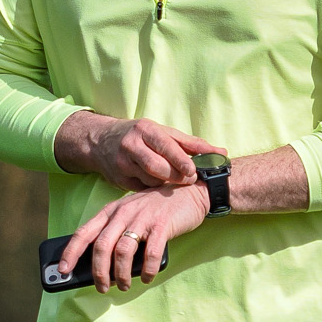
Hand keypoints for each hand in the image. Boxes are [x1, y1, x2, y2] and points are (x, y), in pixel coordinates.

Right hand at [54, 111, 225, 190]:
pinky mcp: (119, 180)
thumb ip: (192, 144)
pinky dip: (154, 190)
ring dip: (166, 184)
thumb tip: (221, 153)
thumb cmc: (141, 135)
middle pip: (157, 167)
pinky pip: (142, 190)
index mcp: (145, 130)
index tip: (193, 171)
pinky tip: (161, 188)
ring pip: (151, 181)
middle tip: (190, 180)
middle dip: (176, 176)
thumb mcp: (163, 132)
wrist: (101, 141)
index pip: (165, 146)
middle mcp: (131, 145)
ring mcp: (123, 164)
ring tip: (176, 183)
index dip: (180, 160)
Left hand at [59, 181, 211, 291]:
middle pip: (101, 246)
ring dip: (120, 274)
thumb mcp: (130, 214)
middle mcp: (123, 213)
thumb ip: (116, 232)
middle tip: (102, 287)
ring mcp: (142, 218)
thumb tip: (101, 265)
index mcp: (111, 211)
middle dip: (99, 272)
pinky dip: (146, 270)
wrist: (190, 192)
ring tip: (124, 285)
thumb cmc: (157, 209)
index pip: (84, 232)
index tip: (63, 270)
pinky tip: (146, 277)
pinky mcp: (162, 225)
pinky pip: (150, 253)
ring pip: (122, 252)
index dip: (71, 252)